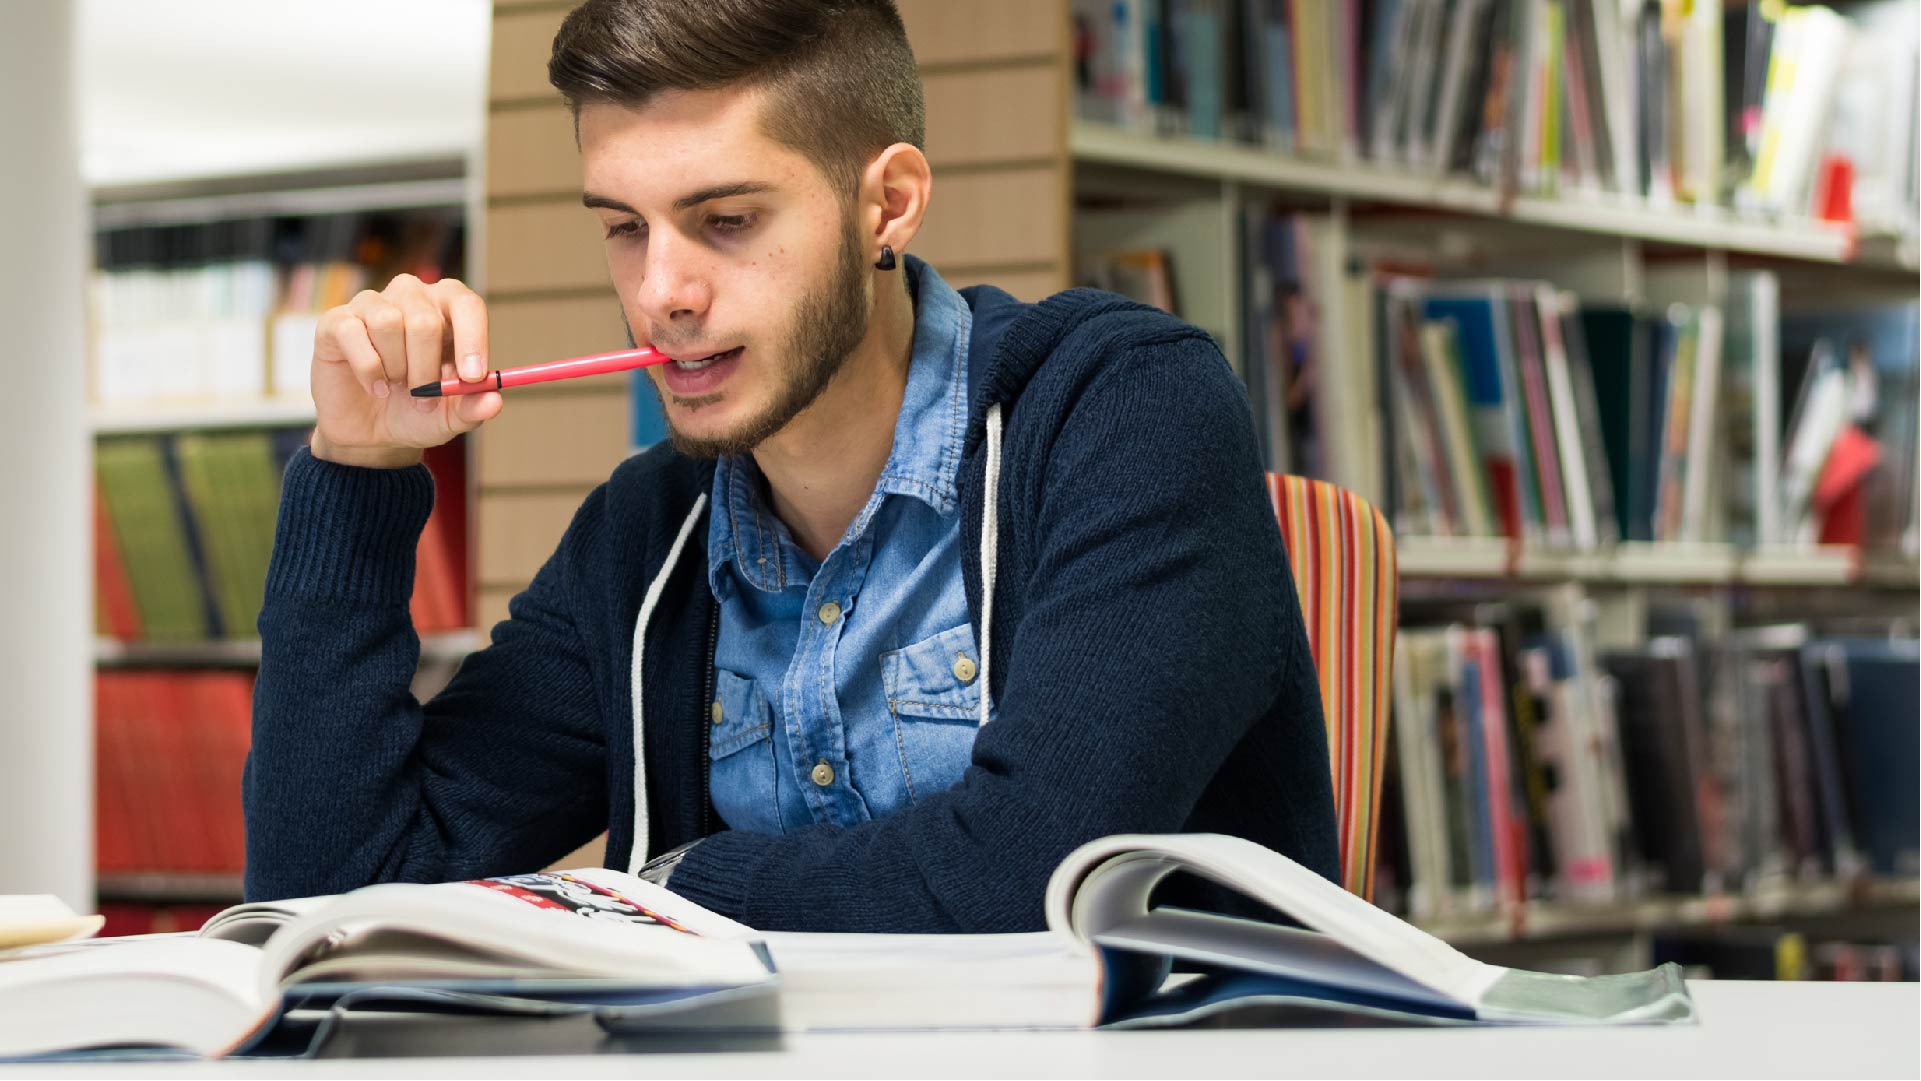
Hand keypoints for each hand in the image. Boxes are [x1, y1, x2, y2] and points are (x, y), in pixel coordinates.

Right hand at [308, 274, 503, 468]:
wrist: (371, 434)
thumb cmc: (417, 413)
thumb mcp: (450, 418)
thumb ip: (474, 408)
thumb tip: (494, 400)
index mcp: (448, 312)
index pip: (466, 304)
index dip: (473, 338)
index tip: (472, 377)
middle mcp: (411, 298)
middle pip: (425, 319)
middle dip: (426, 369)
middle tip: (422, 397)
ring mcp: (372, 305)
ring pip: (389, 323)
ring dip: (396, 368)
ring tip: (395, 387)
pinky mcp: (338, 321)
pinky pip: (354, 334)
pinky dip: (368, 369)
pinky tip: (374, 386)